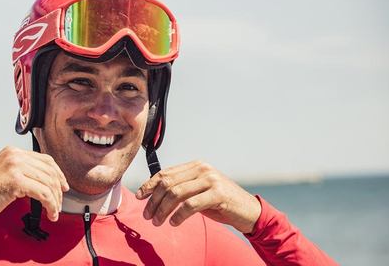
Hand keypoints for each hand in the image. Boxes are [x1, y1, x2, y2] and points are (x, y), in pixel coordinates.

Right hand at [0, 146, 68, 227]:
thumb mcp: (4, 176)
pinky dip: (50, 205)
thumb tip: (45, 181)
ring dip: (55, 200)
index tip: (63, 187)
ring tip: (54, 211)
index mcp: (12, 152)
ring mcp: (14, 166)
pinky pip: (43, 193)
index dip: (58, 174)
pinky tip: (50, 213)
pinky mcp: (15, 180)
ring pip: (48, 182)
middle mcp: (14, 155)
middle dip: (58, 189)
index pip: (45, 159)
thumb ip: (22, 173)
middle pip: (49, 170)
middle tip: (60, 203)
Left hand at [135, 161, 260, 233]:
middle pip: (168, 183)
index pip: (166, 173)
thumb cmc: (220, 202)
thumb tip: (153, 193)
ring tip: (157, 221)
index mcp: (196, 166)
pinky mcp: (218, 194)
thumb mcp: (199, 191)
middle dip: (153, 200)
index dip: (149, 185)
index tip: (139, 196)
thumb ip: (182, 187)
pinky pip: (190, 205)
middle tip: (147, 215)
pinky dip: (178, 215)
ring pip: (176, 193)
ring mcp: (211, 180)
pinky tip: (174, 223)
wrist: (248, 211)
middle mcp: (202, 169)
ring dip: (162, 209)